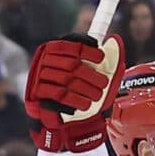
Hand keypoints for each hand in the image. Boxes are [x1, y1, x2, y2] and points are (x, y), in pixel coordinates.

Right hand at [25, 32, 122, 151]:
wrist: (55, 113)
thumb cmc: (73, 88)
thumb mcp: (85, 71)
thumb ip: (97, 59)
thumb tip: (115, 42)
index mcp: (54, 49)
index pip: (72, 45)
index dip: (88, 50)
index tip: (101, 58)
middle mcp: (44, 60)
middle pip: (72, 64)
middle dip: (92, 75)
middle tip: (104, 83)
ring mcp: (39, 76)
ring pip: (67, 79)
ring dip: (87, 88)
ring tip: (98, 95)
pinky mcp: (38, 92)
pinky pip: (59, 94)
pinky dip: (76, 99)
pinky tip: (86, 104)